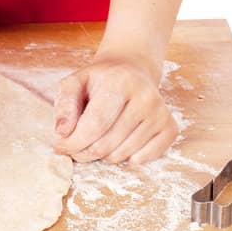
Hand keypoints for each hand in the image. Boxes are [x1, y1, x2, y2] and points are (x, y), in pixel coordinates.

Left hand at [51, 51, 176, 164]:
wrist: (132, 71)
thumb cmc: (100, 81)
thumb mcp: (75, 82)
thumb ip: (64, 104)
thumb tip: (62, 133)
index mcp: (121, 82)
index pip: (95, 124)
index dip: (74, 142)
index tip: (60, 146)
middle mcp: (145, 97)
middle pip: (107, 144)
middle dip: (84, 151)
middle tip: (77, 145)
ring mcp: (160, 113)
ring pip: (122, 155)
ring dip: (104, 154)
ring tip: (99, 137)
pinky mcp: (170, 127)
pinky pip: (142, 159)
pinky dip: (126, 157)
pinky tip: (121, 140)